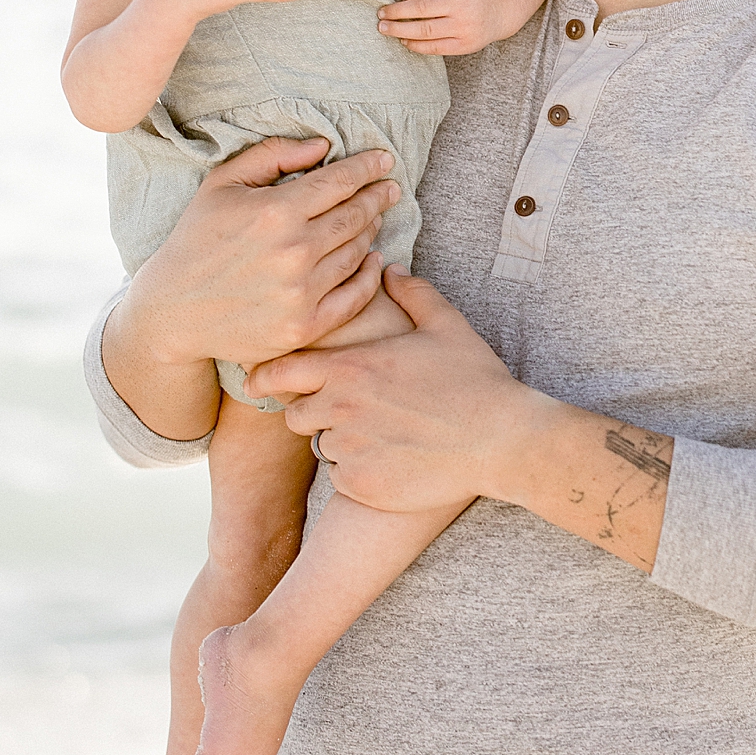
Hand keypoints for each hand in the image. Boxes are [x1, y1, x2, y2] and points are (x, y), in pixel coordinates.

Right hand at [113, 138, 400, 376]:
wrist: (172, 311)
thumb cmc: (197, 238)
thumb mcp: (222, 183)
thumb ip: (273, 155)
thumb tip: (323, 146)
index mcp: (275, 211)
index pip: (341, 181)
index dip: (368, 167)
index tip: (385, 160)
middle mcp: (294, 252)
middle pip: (355, 216)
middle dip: (377, 196)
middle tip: (389, 188)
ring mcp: (301, 293)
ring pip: (358, 252)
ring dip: (371, 231)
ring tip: (373, 218)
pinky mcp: (305, 326)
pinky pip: (356, 296)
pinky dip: (370, 274)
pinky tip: (372, 259)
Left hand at [248, 265, 553, 511]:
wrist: (501, 441)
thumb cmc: (475, 380)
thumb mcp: (446, 326)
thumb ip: (412, 294)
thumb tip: (390, 269)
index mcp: (351, 368)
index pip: (280, 373)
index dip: (263, 377)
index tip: (254, 382)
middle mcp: (340, 410)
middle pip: (296, 415)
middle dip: (314, 411)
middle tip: (352, 411)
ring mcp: (349, 450)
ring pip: (322, 447)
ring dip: (340, 441)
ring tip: (383, 435)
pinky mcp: (361, 485)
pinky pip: (342, 477)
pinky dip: (358, 471)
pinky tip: (394, 460)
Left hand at [377, 0, 507, 55]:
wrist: (500, 11)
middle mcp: (460, 6)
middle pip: (422, 9)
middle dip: (397, 12)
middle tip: (380, 14)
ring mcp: (463, 27)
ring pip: (426, 30)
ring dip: (401, 30)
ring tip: (384, 29)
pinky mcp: (464, 45)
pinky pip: (434, 47)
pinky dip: (416, 45)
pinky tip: (404, 41)